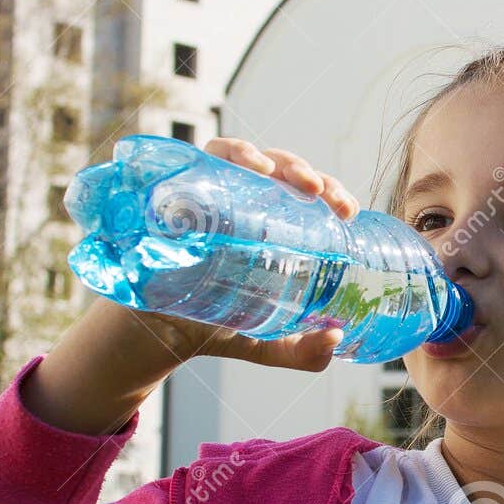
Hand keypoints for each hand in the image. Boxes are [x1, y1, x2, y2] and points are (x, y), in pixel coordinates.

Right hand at [142, 137, 362, 372]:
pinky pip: (207, 156)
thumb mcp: (267, 343)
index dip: (333, 194)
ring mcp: (215, 194)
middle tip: (324, 196)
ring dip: (277, 160)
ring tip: (296, 180)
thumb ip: (303, 351)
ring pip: (251, 158)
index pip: (310, 198)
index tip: (347, 212)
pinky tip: (252, 167)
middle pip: (285, 173)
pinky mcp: (184, 189)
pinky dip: (232, 152)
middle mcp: (246, 204)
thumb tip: (334, 339)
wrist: (156, 334)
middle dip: (311, 175)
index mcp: (273, 227)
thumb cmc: (215, 325)